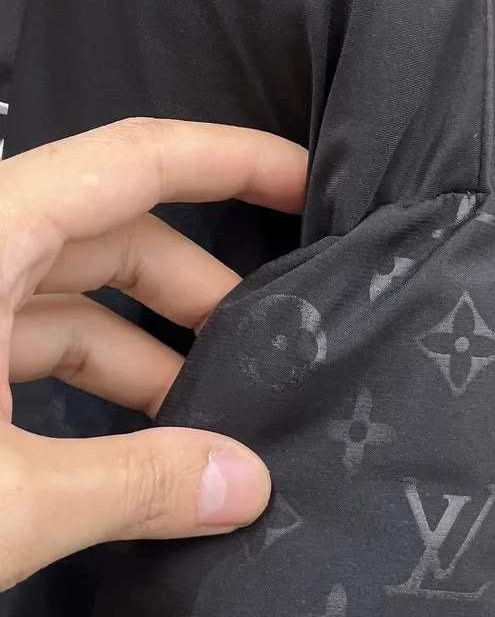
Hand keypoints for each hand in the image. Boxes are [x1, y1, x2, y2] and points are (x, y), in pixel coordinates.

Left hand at [0, 118, 307, 589]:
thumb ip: (132, 487)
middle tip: (268, 332)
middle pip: (120, 231)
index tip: (298, 178)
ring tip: (211, 401)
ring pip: (81, 294)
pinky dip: (103, 379)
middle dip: (201, 283)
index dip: (230, 160)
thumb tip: (242, 488)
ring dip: (153, 343)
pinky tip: (141, 431)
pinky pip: (43, 342)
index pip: (134, 159)